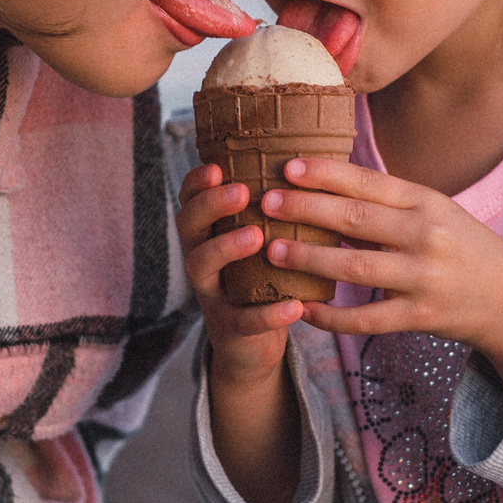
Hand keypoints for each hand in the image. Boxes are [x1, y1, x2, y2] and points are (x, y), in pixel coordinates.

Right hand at [177, 162, 307, 383]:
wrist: (252, 345)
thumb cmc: (263, 278)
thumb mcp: (262, 240)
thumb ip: (272, 208)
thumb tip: (314, 156)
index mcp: (209, 232)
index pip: (190, 199)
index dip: (196, 182)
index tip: (216, 167)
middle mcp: (201, 258)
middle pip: (188, 226)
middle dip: (210, 206)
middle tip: (241, 193)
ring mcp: (212, 295)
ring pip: (201, 267)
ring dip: (227, 248)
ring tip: (257, 237)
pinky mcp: (231, 329)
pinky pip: (243, 321)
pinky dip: (268, 315)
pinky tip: (293, 306)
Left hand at [259, 155, 502, 395]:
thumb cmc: (464, 248)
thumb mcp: (437, 212)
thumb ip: (391, 202)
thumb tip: (327, 182)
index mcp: (428, 203)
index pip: (370, 182)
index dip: (327, 173)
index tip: (288, 166)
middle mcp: (427, 236)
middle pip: (357, 219)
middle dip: (307, 209)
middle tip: (266, 202)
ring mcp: (424, 278)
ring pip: (356, 268)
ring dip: (311, 259)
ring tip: (274, 251)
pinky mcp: (420, 316)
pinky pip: (367, 319)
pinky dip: (332, 317)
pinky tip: (303, 309)